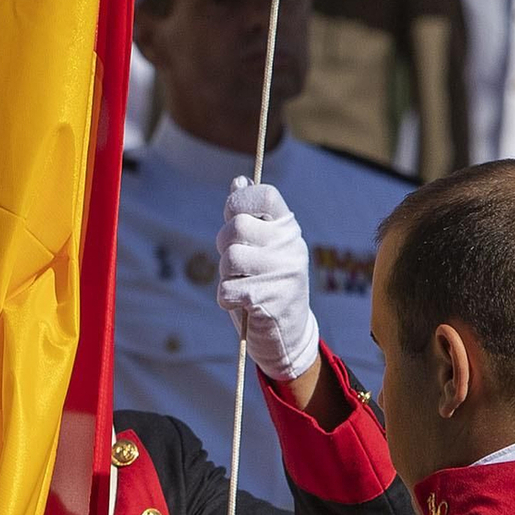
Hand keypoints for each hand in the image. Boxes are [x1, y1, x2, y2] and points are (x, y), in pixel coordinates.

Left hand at [217, 179, 319, 383]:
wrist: (288, 334)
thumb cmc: (268, 283)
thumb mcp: (262, 246)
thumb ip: (249, 216)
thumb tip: (239, 180)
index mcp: (288, 227)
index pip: (265, 194)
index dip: (240, 201)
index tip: (233, 216)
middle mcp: (290, 245)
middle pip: (236, 227)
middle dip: (223, 245)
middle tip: (235, 263)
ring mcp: (283, 271)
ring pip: (229, 258)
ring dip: (225, 275)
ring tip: (241, 283)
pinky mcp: (270, 299)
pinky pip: (227, 289)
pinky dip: (226, 299)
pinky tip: (240, 303)